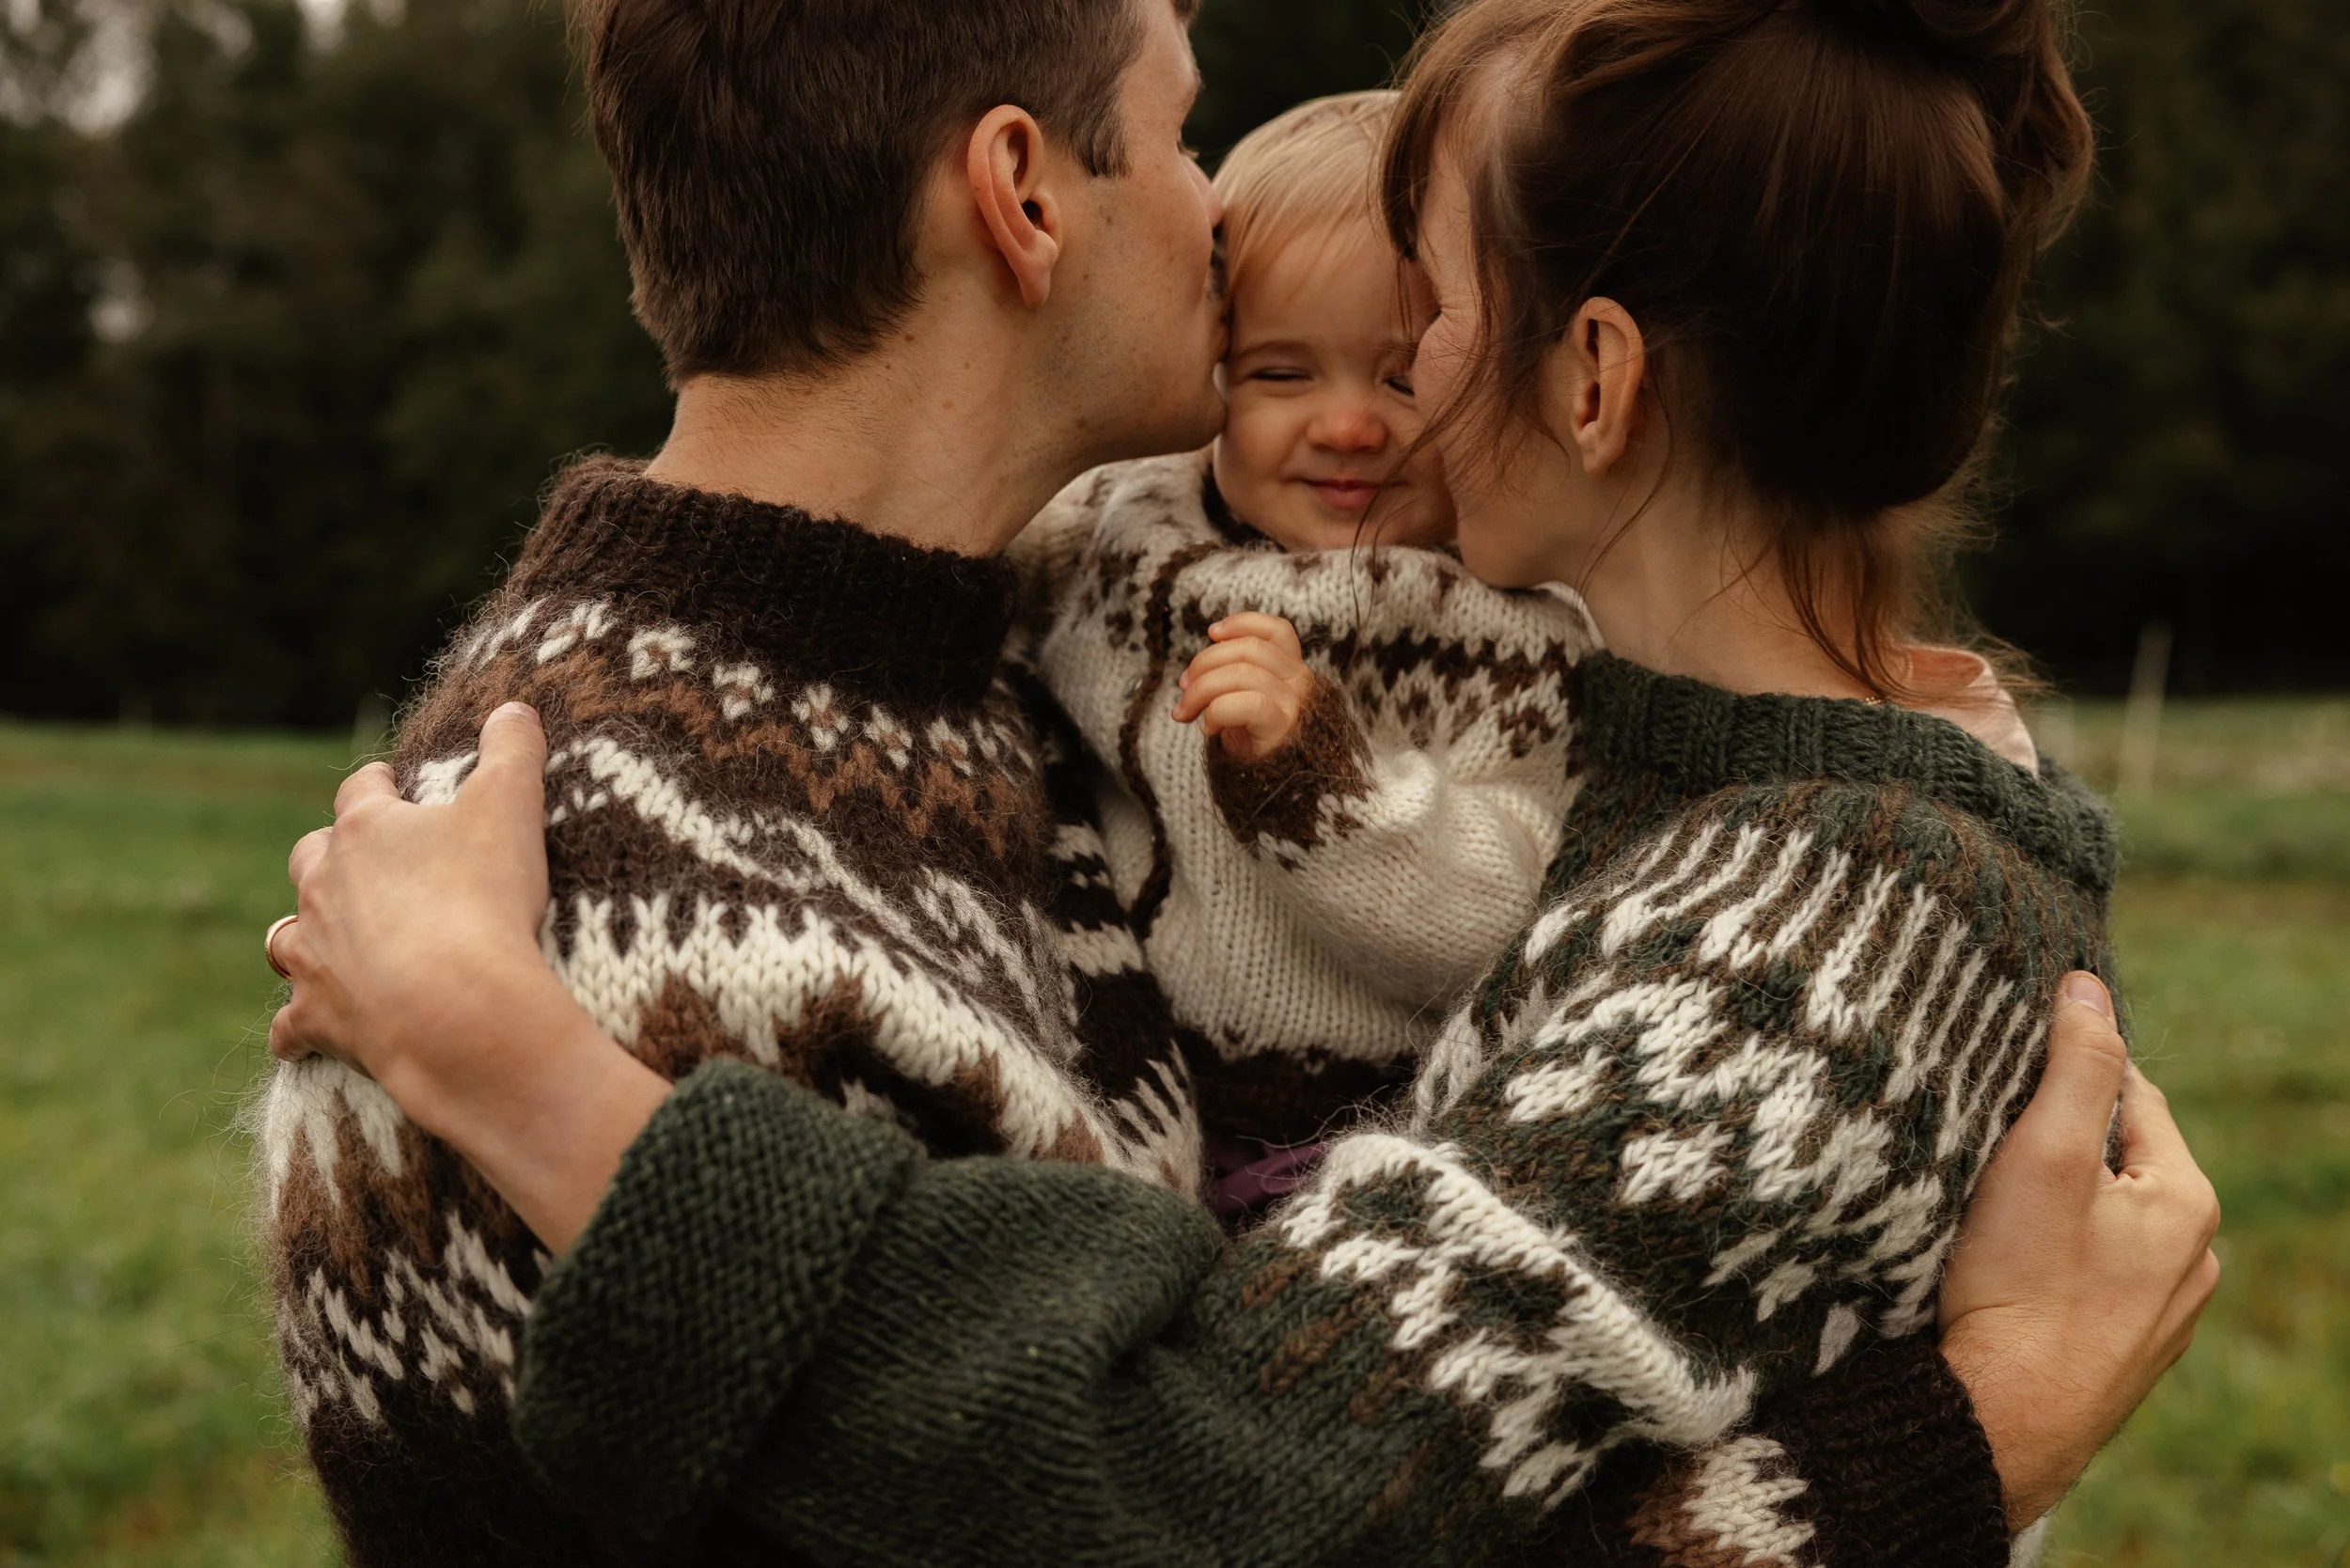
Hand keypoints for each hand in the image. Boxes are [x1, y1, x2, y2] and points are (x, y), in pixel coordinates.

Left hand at [268, 703, 668, 1250]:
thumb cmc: (482, 901)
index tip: (395, 785)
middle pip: (311, 857)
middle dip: (332, 855)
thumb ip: (514, 750)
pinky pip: (291, 1025)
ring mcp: (314, 955)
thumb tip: (513, 708)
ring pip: (286, 935)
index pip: (362, 790)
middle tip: (368, 864)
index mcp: (366, 830)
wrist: (453, 1009)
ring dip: (304, 933)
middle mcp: (324, 886)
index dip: (380, 785)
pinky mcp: (318, 1018)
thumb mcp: (513, 806)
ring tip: (331, 939)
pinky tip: (302, 1033)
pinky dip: (297, 1026)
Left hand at [1172, 613, 1315, 763]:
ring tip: (1186, 713)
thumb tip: (1191, 674)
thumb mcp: (1246, 706)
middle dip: (1205, 662)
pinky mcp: (1284, 727)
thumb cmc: (1256, 750)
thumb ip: (1231, 681)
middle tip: (1183, 688)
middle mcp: (1300, 683)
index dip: (1243, 623)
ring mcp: (1295, 704)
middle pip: (1249, 648)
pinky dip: (1217, 711)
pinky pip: (1245, 703)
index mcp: (1292, 673)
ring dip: (1201, 689)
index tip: (1212, 632)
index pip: (1277, 631)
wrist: (1280, 796)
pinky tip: (1208, 729)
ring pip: (1241, 672)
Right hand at [1937, 973, 2221, 1528]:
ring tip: (1986, 1207)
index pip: (2129, 1095)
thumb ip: (2074, 1065)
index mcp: (2187, 1202)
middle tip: (1982, 1140)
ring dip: (2053, 1205)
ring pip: (2104, 1223)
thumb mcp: (2042, 1154)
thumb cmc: (2018, 1285)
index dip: (2064, 1070)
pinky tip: (2003, 1270)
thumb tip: (2089, 985)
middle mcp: (2194, 1260)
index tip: (2001, 1068)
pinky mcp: (2119, 1354)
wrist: (2000, 1424)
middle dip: (2056, 1142)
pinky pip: (2088, 1278)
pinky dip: (2051, 1261)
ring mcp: (2161, 1316)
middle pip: (2116, 1160)